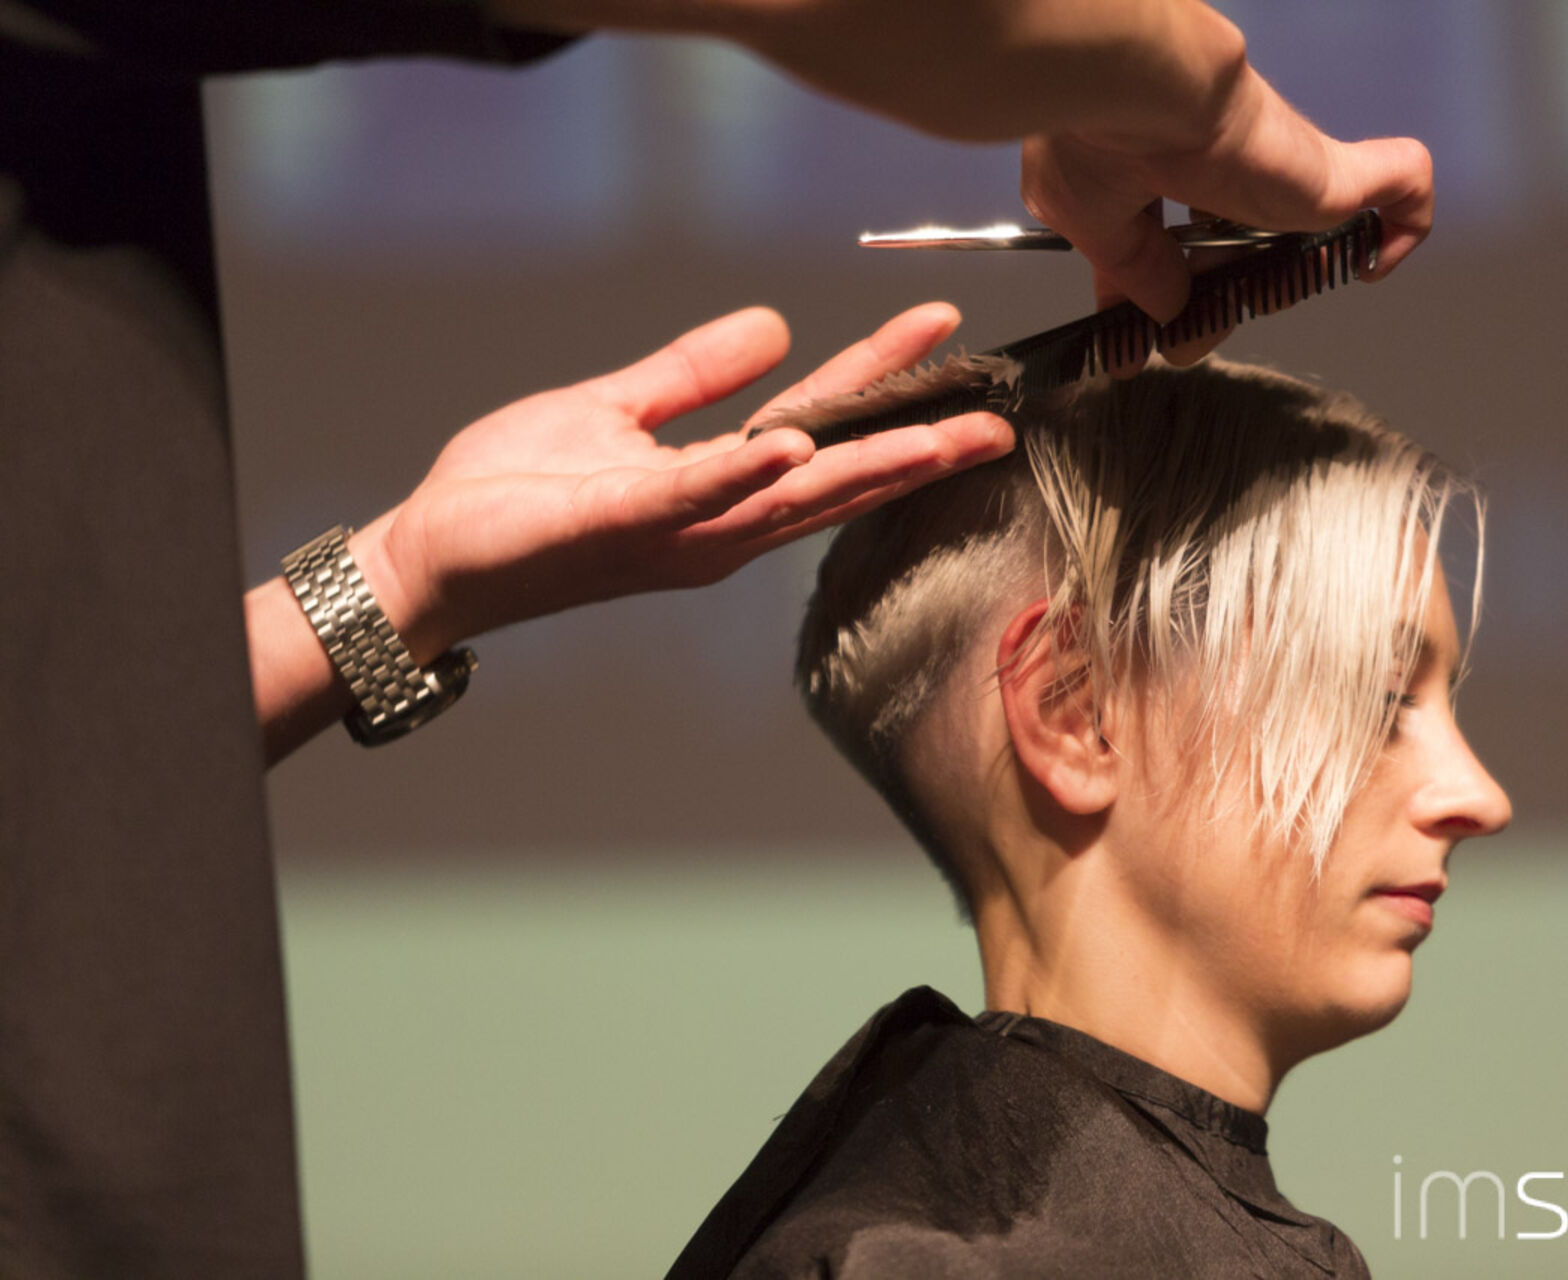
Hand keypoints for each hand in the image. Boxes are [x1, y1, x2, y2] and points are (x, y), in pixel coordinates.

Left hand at [354, 302, 1012, 661]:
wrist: (434, 554)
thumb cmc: (517, 493)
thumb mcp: (617, 413)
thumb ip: (694, 375)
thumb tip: (773, 325)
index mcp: (719, 485)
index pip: (821, 421)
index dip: (881, 373)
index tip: (940, 326)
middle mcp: (717, 521)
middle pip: (833, 474)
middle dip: (916, 446)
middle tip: (994, 419)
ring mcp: (676, 530)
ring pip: (788, 496)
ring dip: (862, 466)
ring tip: (934, 436)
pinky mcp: (622, 525)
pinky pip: (694, 497)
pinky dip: (744, 473)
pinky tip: (795, 446)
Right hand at [1021, 62, 1432, 324]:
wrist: (1137, 89)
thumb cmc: (1094, 137)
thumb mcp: (1087, 222)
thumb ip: (1132, 273)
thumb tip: (1164, 314)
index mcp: (1159, 173)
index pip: (1175, 245)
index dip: (1163, 301)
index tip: (1137, 351)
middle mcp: (1225, 172)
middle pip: (1243, 249)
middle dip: (1221, 303)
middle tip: (1192, 342)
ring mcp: (1281, 176)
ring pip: (1311, 235)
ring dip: (1291, 282)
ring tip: (1254, 309)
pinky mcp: (1331, 179)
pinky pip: (1403, 189)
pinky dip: (1406, 223)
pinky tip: (1382, 260)